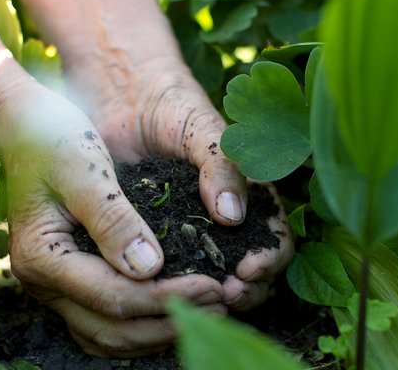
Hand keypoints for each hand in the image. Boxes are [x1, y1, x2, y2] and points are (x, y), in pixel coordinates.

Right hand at [0, 83, 225, 356]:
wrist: (26, 125)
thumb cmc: (54, 137)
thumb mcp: (84, 169)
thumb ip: (113, 219)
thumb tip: (149, 268)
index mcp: (42, 255)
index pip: (111, 295)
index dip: (166, 297)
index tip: (212, 286)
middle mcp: (42, 280)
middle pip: (109, 328)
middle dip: (167, 322)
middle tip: (219, 305)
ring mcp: (52, 284)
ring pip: (105, 334)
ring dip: (155, 331)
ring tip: (205, 311)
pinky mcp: (67, 278)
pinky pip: (101, 321)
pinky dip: (137, 324)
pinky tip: (171, 310)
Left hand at [11, 0, 293, 311]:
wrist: (123, 97)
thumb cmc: (171, 104)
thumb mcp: (202, 129)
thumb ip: (222, 165)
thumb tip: (233, 216)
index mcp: (247, 196)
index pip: (274, 238)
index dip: (270, 259)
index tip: (249, 270)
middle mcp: (222, 221)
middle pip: (251, 271)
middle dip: (246, 290)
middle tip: (225, 295)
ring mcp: (189, 233)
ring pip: (212, 278)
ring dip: (212, 297)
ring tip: (199, 301)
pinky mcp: (155, 237)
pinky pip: (169, 269)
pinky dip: (173, 286)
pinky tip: (161, 294)